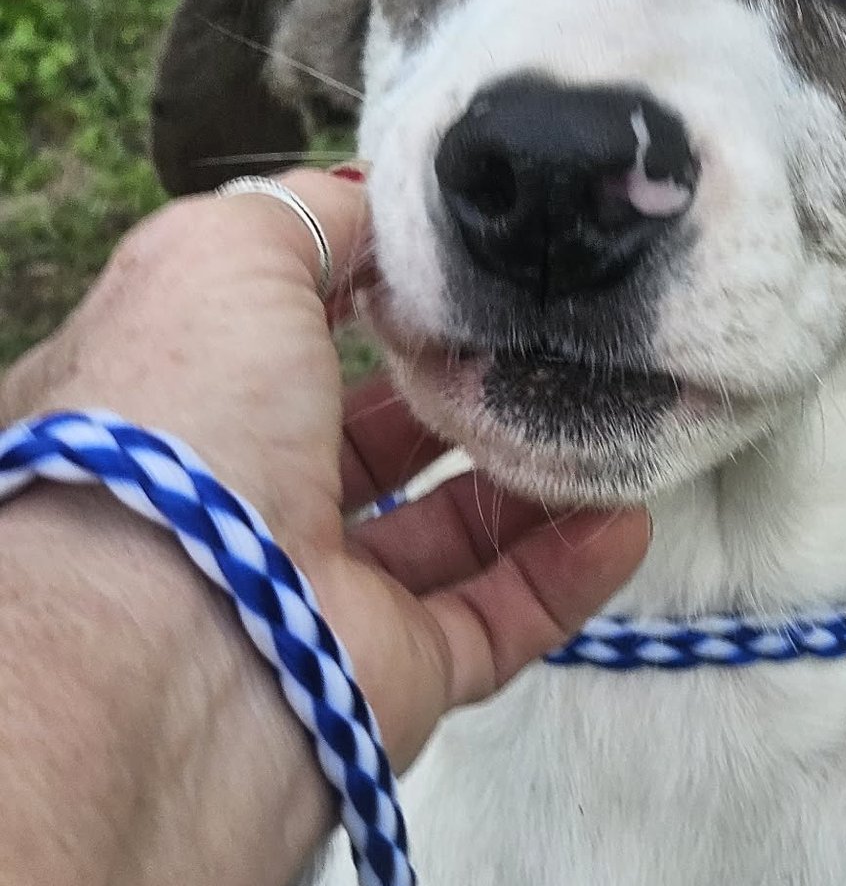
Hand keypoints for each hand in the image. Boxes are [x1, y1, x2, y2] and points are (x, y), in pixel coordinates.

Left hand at [0, 171, 649, 767]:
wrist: (184, 628)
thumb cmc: (188, 419)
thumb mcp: (221, 257)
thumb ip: (308, 216)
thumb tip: (382, 208)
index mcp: (182, 407)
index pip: (277, 344)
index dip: (360, 300)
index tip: (453, 266)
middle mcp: (243, 506)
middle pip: (369, 442)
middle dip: (459, 390)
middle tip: (543, 341)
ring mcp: (320, 597)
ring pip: (447, 533)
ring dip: (533, 478)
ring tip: (608, 419)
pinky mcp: (392, 677)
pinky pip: (498, 620)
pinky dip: (566, 572)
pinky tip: (624, 519)